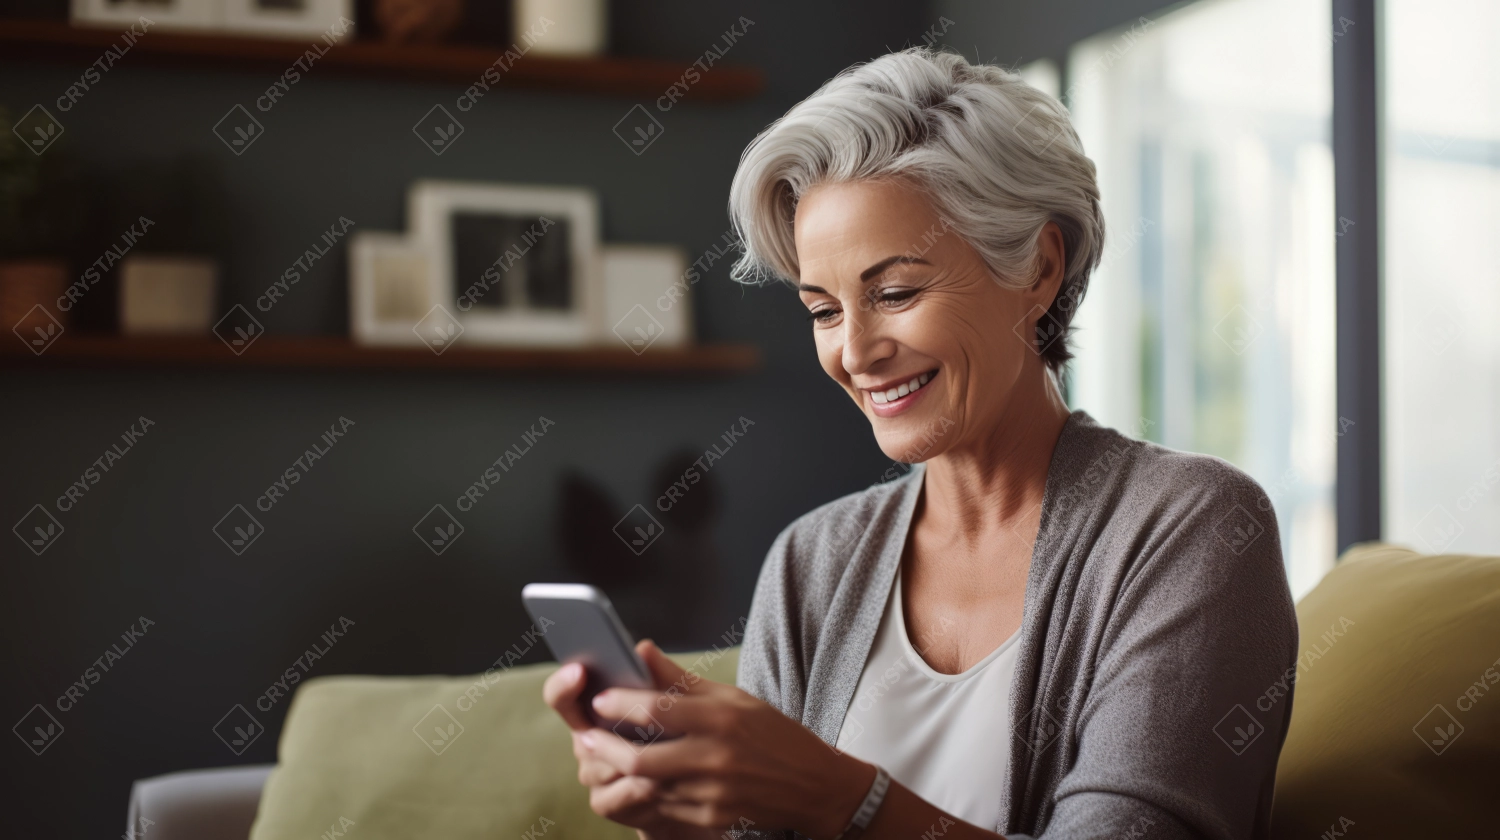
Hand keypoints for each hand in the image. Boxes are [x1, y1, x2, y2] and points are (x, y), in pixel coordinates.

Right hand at [543, 655, 672, 833]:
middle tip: (642, 724)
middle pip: (584, 736)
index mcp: (593, 709)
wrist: (693, 784)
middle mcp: (586, 741)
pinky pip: (615, 796)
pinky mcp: (605, 802)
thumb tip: (644, 649)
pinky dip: (641, 788)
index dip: (564, 684)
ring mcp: (592, 774)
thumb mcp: (677, 702)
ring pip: (603, 766)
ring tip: (666, 752)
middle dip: (614, 731)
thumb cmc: (680, 733)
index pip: (563, 695)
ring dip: (633, 760)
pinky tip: (664, 781)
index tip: (579, 671)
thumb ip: (661, 677)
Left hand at [583, 641, 875, 839]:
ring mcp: (714, 792)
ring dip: (617, 774)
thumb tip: (640, 649)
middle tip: (585, 736)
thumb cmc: (771, 734)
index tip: (599, 699)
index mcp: (722, 717)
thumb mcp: (732, 698)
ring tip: (600, 757)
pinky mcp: (714, 818)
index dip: (622, 704)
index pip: (659, 708)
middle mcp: (716, 756)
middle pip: (641, 759)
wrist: (814, 785)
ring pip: (648, 788)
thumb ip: (681, 679)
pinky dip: (644, 795)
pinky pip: (665, 809)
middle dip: (605, 748)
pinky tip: (632, 782)